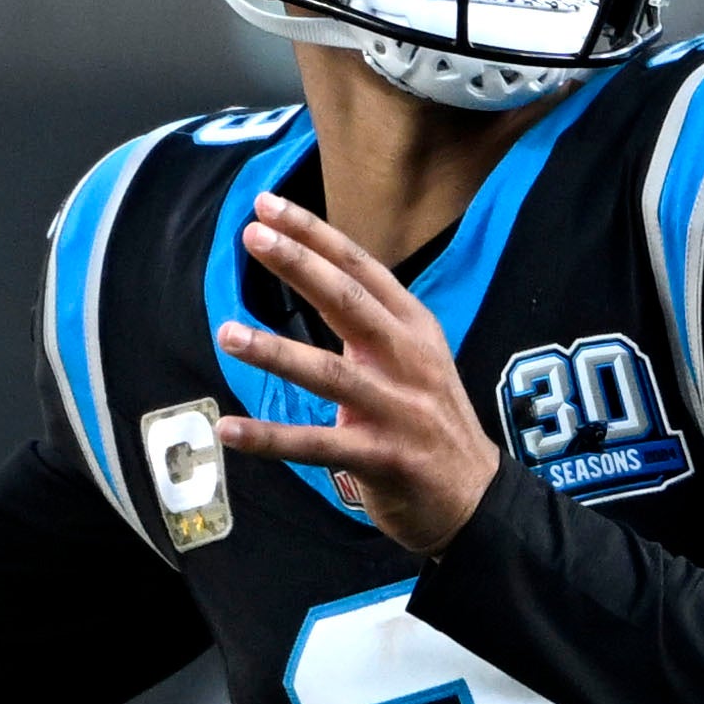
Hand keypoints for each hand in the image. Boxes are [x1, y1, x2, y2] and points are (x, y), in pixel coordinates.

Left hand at [214, 192, 501, 554]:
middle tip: (253, 236)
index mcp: (415, 327)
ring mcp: (397, 410)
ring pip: (329, 373)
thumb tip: (313, 272)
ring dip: (275, 352)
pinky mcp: (382, 458)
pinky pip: (316, 446)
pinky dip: (271, 439)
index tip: (268, 206)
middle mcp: (409, 360)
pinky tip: (230, 430)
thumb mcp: (416, 357)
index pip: (360, 267)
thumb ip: (372, 320)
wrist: (475, 497)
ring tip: (228, 334)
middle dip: (299, 265)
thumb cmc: (430, 420)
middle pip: (349, 301)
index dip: (314, 234)